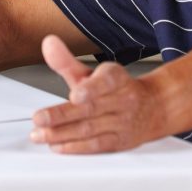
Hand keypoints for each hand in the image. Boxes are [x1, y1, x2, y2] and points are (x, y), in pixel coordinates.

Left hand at [30, 34, 162, 153]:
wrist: (152, 107)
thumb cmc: (116, 89)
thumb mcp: (93, 72)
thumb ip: (67, 61)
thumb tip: (48, 43)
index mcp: (116, 78)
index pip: (106, 81)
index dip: (91, 88)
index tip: (75, 94)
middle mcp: (122, 99)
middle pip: (91, 108)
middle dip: (62, 115)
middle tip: (39, 118)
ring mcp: (122, 122)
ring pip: (90, 129)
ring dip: (61, 133)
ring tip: (39, 134)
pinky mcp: (120, 141)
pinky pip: (96, 145)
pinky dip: (75, 147)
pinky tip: (57, 145)